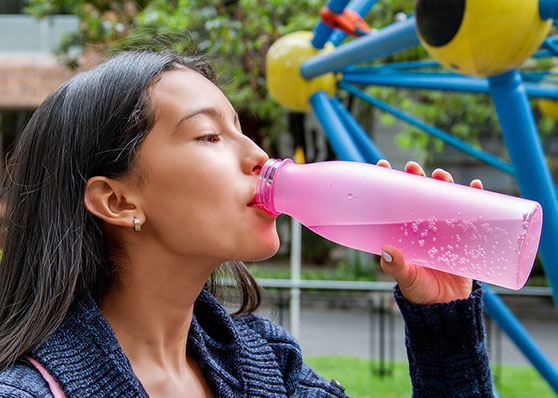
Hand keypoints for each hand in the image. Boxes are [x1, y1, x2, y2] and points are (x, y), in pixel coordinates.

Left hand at [376, 160, 482, 304]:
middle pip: (419, 194)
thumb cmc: (420, 292)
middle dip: (416, 178)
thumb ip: (396, 266)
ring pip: (444, 199)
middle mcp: (422, 226)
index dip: (388, 182)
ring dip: (444, 183)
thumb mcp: (405, 278)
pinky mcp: (464, 237)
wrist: (446, 309)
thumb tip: (387, 250)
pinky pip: (472, 213)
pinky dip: (476, 198)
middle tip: (413, 168)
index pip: (393, 201)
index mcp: (403, 232)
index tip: (382, 164)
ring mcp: (443, 230)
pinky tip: (476, 186)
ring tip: (442, 175)